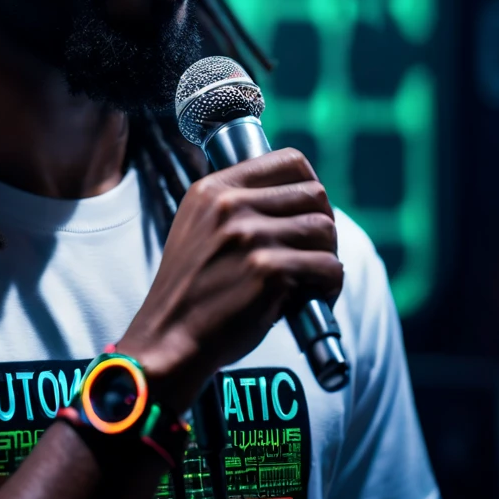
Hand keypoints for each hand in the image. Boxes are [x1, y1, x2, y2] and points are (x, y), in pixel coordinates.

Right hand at [118, 148, 341, 410]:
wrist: (169, 338)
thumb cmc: (191, 290)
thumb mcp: (198, 228)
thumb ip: (235, 205)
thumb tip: (294, 195)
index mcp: (212, 189)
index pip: (288, 160)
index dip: (309, 185)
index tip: (306, 211)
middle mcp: (230, 206)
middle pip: (314, 194)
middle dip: (322, 224)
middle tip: (311, 252)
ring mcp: (249, 237)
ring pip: (325, 229)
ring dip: (327, 256)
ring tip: (310, 279)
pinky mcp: (268, 272)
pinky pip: (328, 267)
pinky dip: (329, 286)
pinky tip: (311, 298)